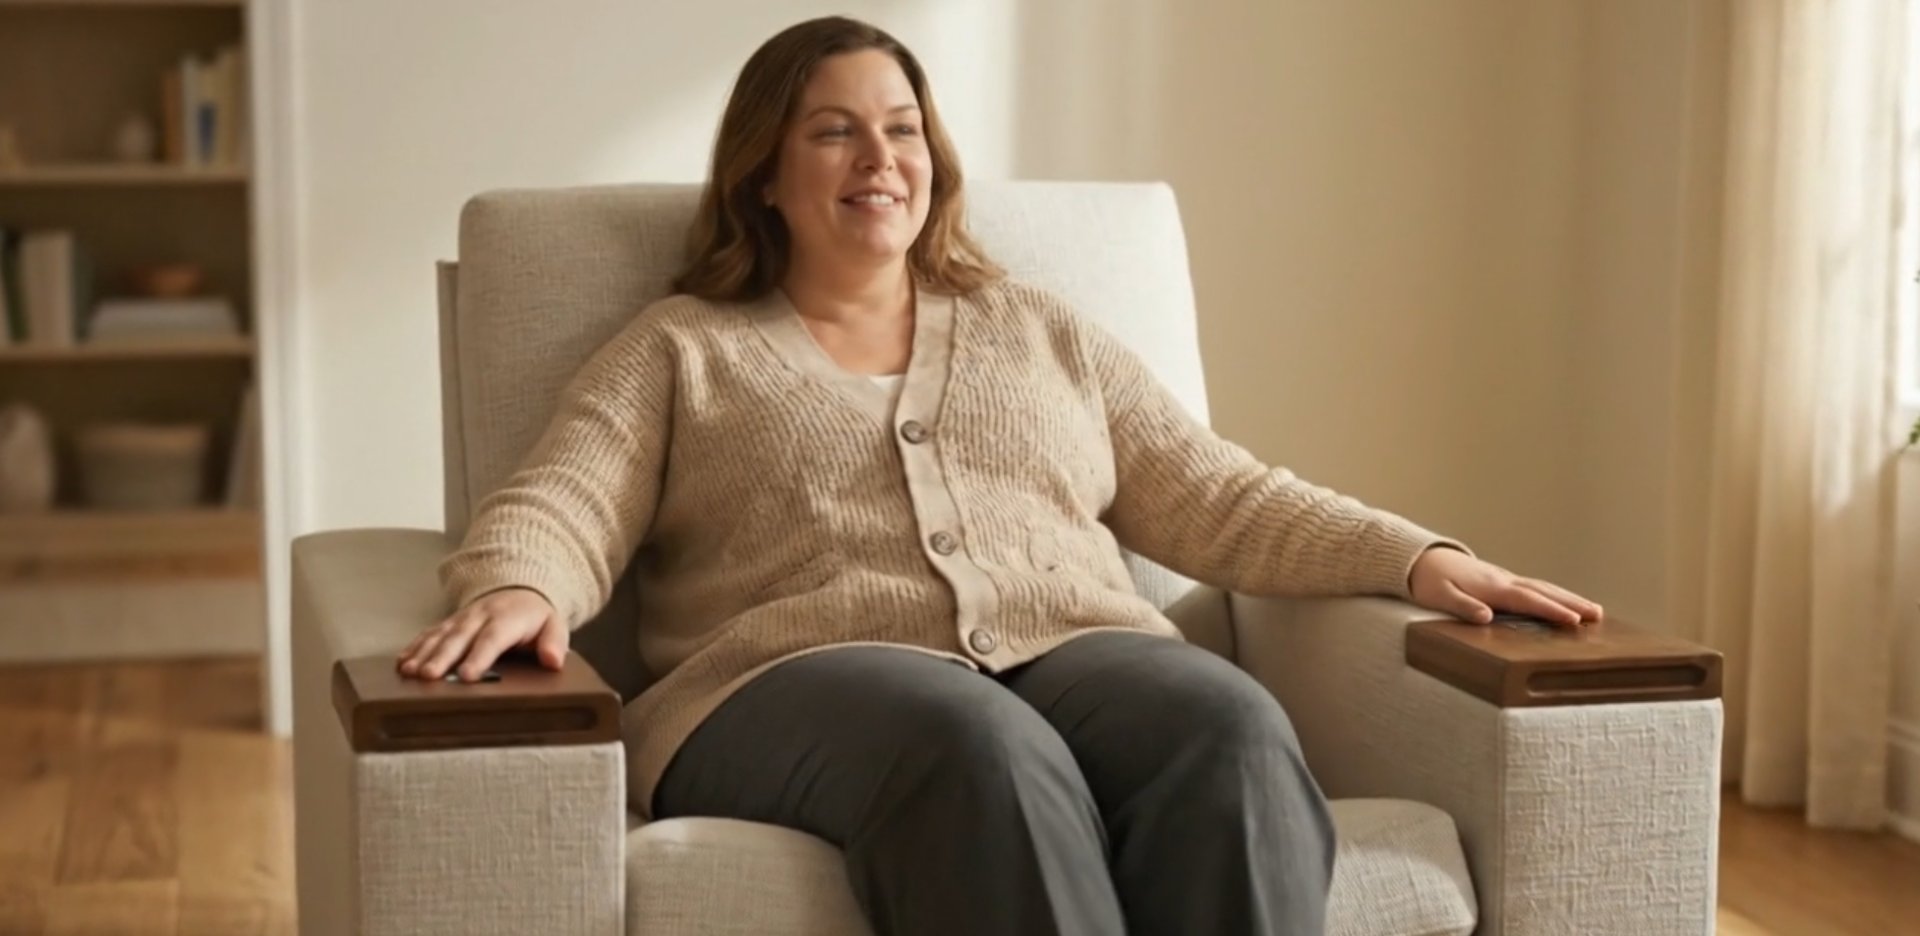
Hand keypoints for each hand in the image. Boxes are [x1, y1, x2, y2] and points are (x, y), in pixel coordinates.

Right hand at [396, 587, 568, 680]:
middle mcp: (479, 617)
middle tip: (427, 677)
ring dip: (422, 653)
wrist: (519, 590)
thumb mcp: (554, 626)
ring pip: (439, 636)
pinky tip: (402, 663)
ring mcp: (461, 619)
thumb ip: (555, 643)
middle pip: (458, 638)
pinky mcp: (449, 623)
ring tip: (409, 672)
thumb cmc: (536, 618)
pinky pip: (429, 634)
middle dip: (441, 658)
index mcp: (507, 619)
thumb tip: (553, 661)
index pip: (492, 639)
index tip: (467, 676)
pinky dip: (414, 647)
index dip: (479, 657)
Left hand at [1408, 547, 1601, 626]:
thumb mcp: (1439, 596)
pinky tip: (1563, 602)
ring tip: (1592, 610)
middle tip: (1597, 615)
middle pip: (1543, 591)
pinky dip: (1553, 594)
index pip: (1527, 600)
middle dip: (1571, 603)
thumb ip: (1463, 606)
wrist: (1420, 559)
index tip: (1574, 621)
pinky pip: (1534, 587)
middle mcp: (1503, 580)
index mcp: (1491, 587)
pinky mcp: (1501, 580)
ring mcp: (1504, 578)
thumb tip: (1487, 617)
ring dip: (1567, 597)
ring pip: (1542, 587)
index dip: (1551, 611)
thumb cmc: (1428, 581)